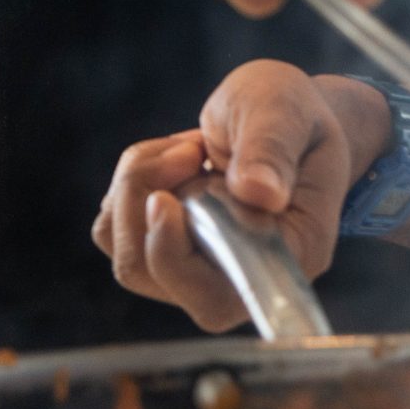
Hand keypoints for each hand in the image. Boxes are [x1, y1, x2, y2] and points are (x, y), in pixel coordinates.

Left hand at [92, 62, 379, 330]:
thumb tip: (258, 193)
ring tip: (186, 149)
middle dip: (146, 199)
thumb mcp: (286, 111)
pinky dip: (132, 183)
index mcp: (291, 255)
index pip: (217, 297)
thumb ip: (272, 148)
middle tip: (186, 150)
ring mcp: (198, 266)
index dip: (175, 261)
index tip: (163, 200)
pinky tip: (174, 158)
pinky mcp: (166, 246)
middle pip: (152, 272)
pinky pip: (115, 230)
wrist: (283, 114)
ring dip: (137, 186)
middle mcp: (240, 276)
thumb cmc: (294, 113)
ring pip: (126, 252)